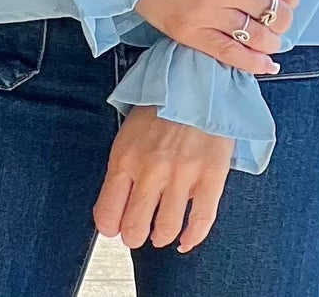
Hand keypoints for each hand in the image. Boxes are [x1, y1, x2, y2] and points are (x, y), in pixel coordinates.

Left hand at [93, 104, 233, 252]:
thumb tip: (118, 204)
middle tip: (140, 231)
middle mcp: (151, 171)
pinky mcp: (210, 177)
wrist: (198, 80)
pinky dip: (192, 238)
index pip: (107, 216)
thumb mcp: (130, 131)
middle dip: (134, 236)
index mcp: (125, 158)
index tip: (117, 226)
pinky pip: (200, 222)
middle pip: (134, 229)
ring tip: (162, 231)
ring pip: (165, 230)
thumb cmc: (163, 104)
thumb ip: (124, 167)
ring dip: (161, 236)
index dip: (111, 228)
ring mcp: (182, 175)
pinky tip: (186, 239)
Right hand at [134, 0, 304, 75]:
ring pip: (257, 37)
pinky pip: (230, 55)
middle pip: (275, 13)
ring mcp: (209, 12)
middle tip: (278, 16)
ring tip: (272, 39)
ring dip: (272, 41)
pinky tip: (266, 65)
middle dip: (284, 17)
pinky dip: (253, 64)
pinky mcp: (190, 31)